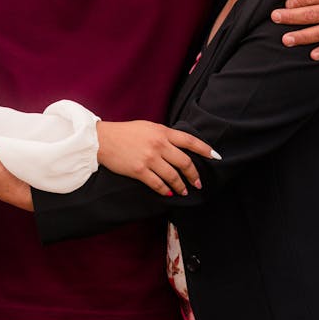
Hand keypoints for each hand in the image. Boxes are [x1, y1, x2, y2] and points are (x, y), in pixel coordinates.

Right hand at [96, 120, 219, 196]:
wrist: (102, 139)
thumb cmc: (124, 132)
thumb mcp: (147, 127)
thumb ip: (163, 135)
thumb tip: (178, 146)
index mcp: (162, 131)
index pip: (190, 140)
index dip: (205, 149)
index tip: (216, 157)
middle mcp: (158, 144)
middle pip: (184, 162)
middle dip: (194, 174)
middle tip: (198, 183)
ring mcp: (149, 158)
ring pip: (173, 176)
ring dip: (181, 185)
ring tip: (184, 191)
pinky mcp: (139, 171)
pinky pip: (157, 184)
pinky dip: (165, 189)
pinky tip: (168, 192)